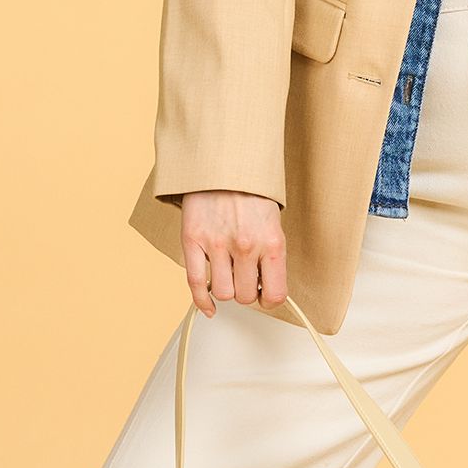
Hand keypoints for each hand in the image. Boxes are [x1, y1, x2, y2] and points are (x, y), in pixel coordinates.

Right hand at [179, 190, 286, 315]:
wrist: (223, 163)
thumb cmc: (249, 192)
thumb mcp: (272, 223)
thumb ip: (270, 256)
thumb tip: (265, 286)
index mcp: (271, 242)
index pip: (275, 293)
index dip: (269, 300)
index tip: (264, 296)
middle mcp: (246, 246)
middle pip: (245, 296)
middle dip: (245, 291)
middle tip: (244, 279)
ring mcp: (217, 244)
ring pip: (223, 293)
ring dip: (225, 289)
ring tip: (227, 275)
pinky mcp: (193, 240)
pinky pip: (196, 283)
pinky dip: (202, 301)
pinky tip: (208, 305)